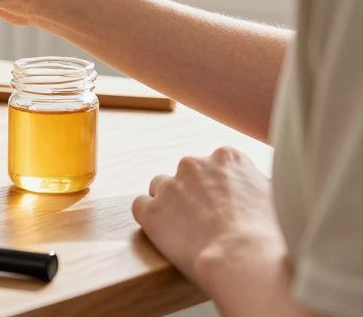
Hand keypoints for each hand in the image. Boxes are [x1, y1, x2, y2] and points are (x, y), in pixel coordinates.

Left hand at [131, 147, 284, 288]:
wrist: (246, 259)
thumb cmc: (270, 236)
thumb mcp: (277, 198)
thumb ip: (258, 185)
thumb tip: (258, 186)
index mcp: (228, 158)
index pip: (214, 166)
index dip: (218, 189)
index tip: (224, 207)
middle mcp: (194, 164)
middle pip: (187, 174)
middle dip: (193, 194)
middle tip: (207, 222)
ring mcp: (170, 186)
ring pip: (161, 187)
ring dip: (170, 204)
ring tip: (186, 230)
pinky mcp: (151, 210)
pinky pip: (140, 206)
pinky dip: (150, 219)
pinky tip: (165, 234)